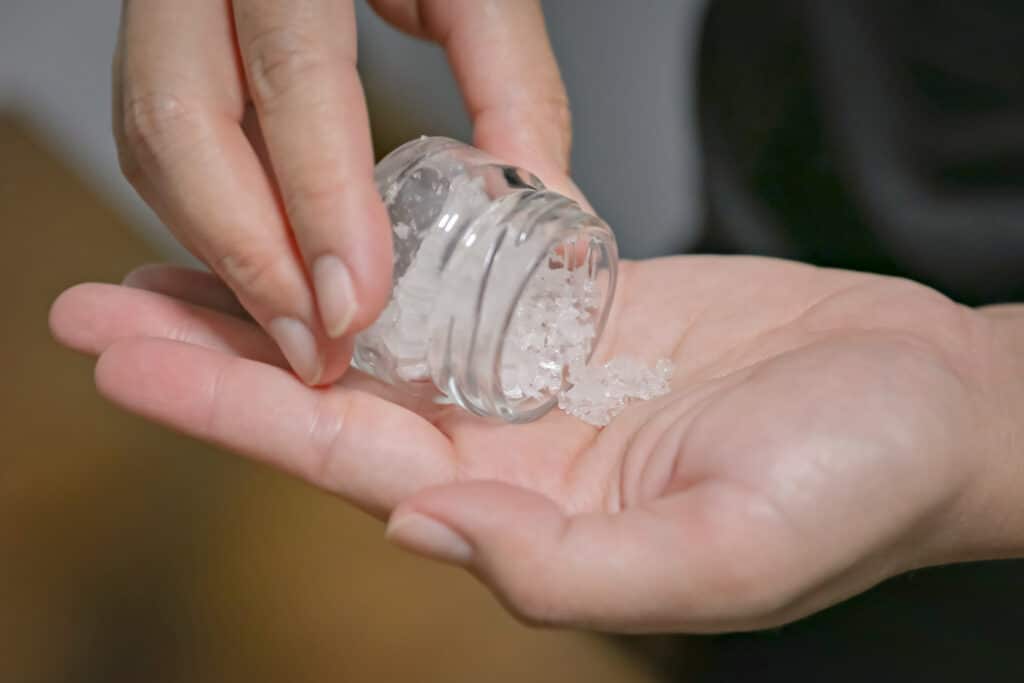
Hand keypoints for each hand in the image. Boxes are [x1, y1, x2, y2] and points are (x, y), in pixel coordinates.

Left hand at [49, 257, 1018, 631]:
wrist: (931, 400)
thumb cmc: (858, 484)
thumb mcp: (724, 556)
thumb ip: (564, 570)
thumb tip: (415, 527)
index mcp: (525, 515)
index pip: (340, 459)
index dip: (226, 408)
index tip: (122, 360)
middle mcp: (513, 448)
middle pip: (329, 389)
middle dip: (211, 348)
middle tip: (93, 301)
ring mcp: (541, 371)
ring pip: (376, 325)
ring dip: (279, 287)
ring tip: (174, 246)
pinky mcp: (578, 305)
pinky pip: (458, 270)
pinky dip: (382, 245)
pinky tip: (320, 219)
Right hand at [114, 0, 573, 385]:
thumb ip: (511, 75)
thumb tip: (541, 194)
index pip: (294, 74)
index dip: (319, 199)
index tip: (352, 304)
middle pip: (180, 122)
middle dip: (245, 257)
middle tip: (311, 346)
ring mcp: (170, 5)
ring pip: (154, 141)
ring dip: (219, 250)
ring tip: (292, 327)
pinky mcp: (163, 40)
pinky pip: (157, 138)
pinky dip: (209, 216)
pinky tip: (266, 265)